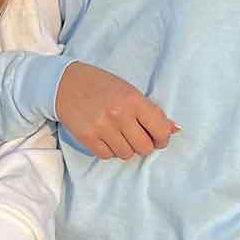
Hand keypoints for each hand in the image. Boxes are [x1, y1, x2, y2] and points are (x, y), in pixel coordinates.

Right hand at [54, 62, 177, 159]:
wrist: (65, 83)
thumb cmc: (101, 86)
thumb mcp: (129, 91)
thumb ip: (150, 111)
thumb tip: (174, 130)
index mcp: (133, 100)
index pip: (160, 130)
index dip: (162, 138)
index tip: (158, 138)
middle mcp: (119, 114)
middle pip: (144, 148)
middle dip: (143, 145)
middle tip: (137, 137)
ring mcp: (102, 127)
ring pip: (126, 154)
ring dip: (126, 148)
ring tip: (119, 135)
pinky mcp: (87, 137)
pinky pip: (107, 155)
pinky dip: (109, 150)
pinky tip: (106, 137)